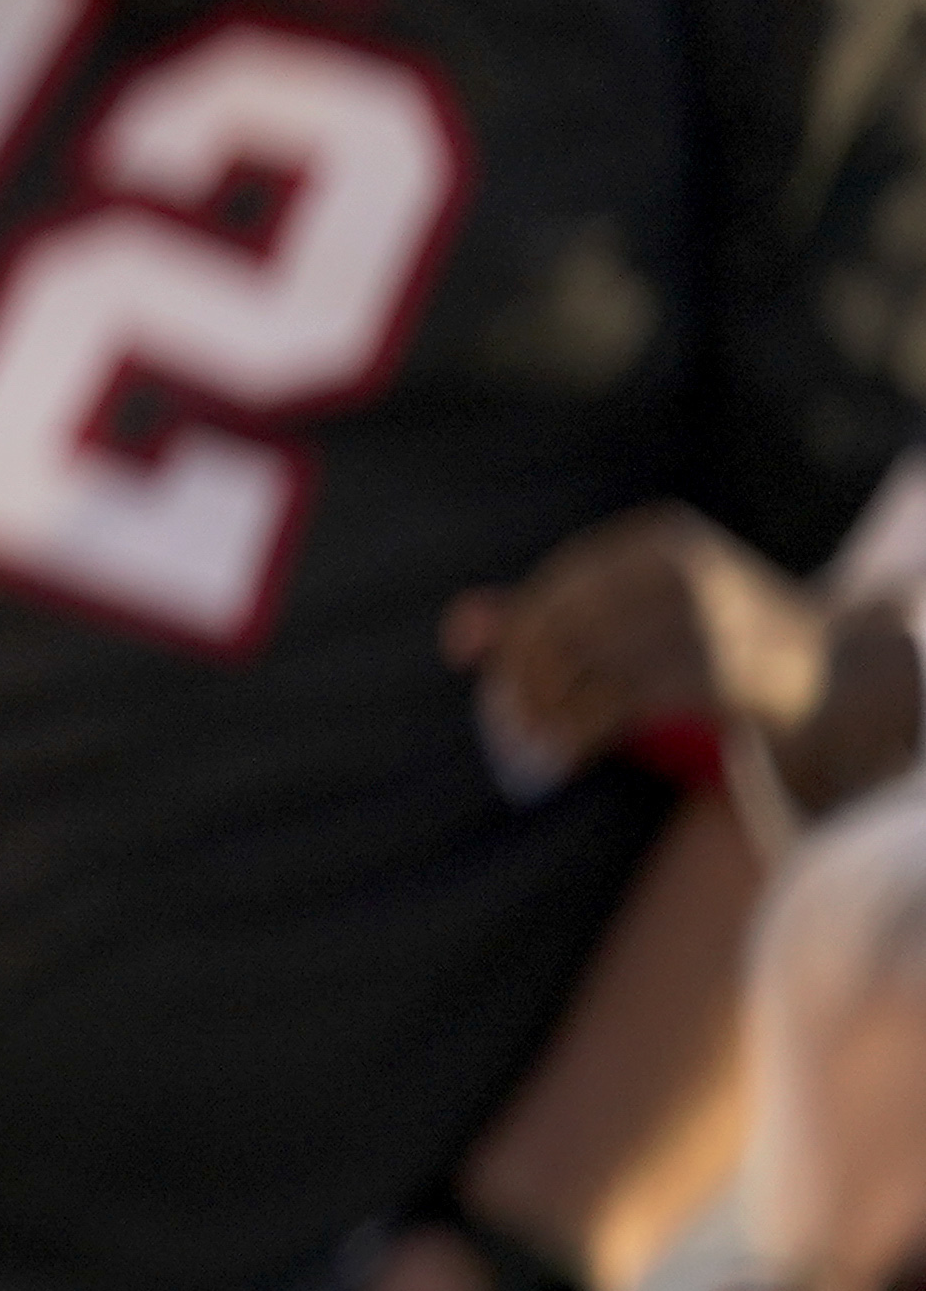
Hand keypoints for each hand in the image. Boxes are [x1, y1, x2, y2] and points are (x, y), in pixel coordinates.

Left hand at [449, 505, 831, 788]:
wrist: (831, 669)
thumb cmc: (716, 632)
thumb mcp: (640, 605)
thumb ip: (554, 611)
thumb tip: (460, 629)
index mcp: (662, 539)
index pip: (563, 579)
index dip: (513, 626)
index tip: (468, 661)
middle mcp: (685, 569)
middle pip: (568, 620)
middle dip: (522, 672)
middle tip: (501, 713)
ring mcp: (707, 618)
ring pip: (590, 664)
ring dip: (543, 710)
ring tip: (525, 740)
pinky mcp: (719, 671)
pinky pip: (622, 701)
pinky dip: (577, 730)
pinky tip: (559, 751)